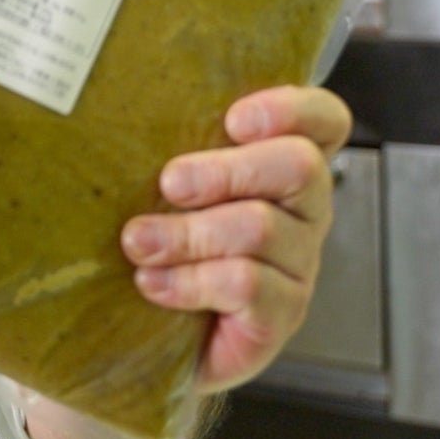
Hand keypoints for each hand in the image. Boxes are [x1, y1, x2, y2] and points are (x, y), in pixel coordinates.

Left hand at [119, 85, 351, 392]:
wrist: (152, 329)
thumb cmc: (162, 239)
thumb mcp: (166, 184)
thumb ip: (166, 145)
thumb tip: (114, 113)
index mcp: (282, 165)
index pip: (325, 120)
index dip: (293, 109)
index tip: (233, 119)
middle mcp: (304, 210)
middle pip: (298, 166)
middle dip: (225, 170)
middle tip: (169, 183)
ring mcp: (298, 264)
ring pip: (261, 227)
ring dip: (188, 232)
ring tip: (138, 241)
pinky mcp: (280, 314)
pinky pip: (246, 285)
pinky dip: (190, 281)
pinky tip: (152, 282)